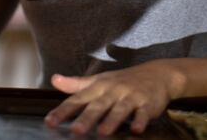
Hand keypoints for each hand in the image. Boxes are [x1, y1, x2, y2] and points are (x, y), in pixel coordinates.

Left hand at [45, 60, 180, 135]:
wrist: (156, 73)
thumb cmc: (122, 80)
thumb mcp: (98, 80)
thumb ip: (76, 84)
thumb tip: (54, 80)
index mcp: (99, 87)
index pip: (78, 99)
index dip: (63, 111)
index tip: (50, 122)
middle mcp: (113, 90)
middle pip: (98, 106)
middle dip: (87, 118)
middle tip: (75, 131)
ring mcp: (131, 96)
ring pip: (120, 109)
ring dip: (112, 120)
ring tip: (103, 133)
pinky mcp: (148, 103)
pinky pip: (144, 113)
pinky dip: (140, 120)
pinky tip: (136, 129)